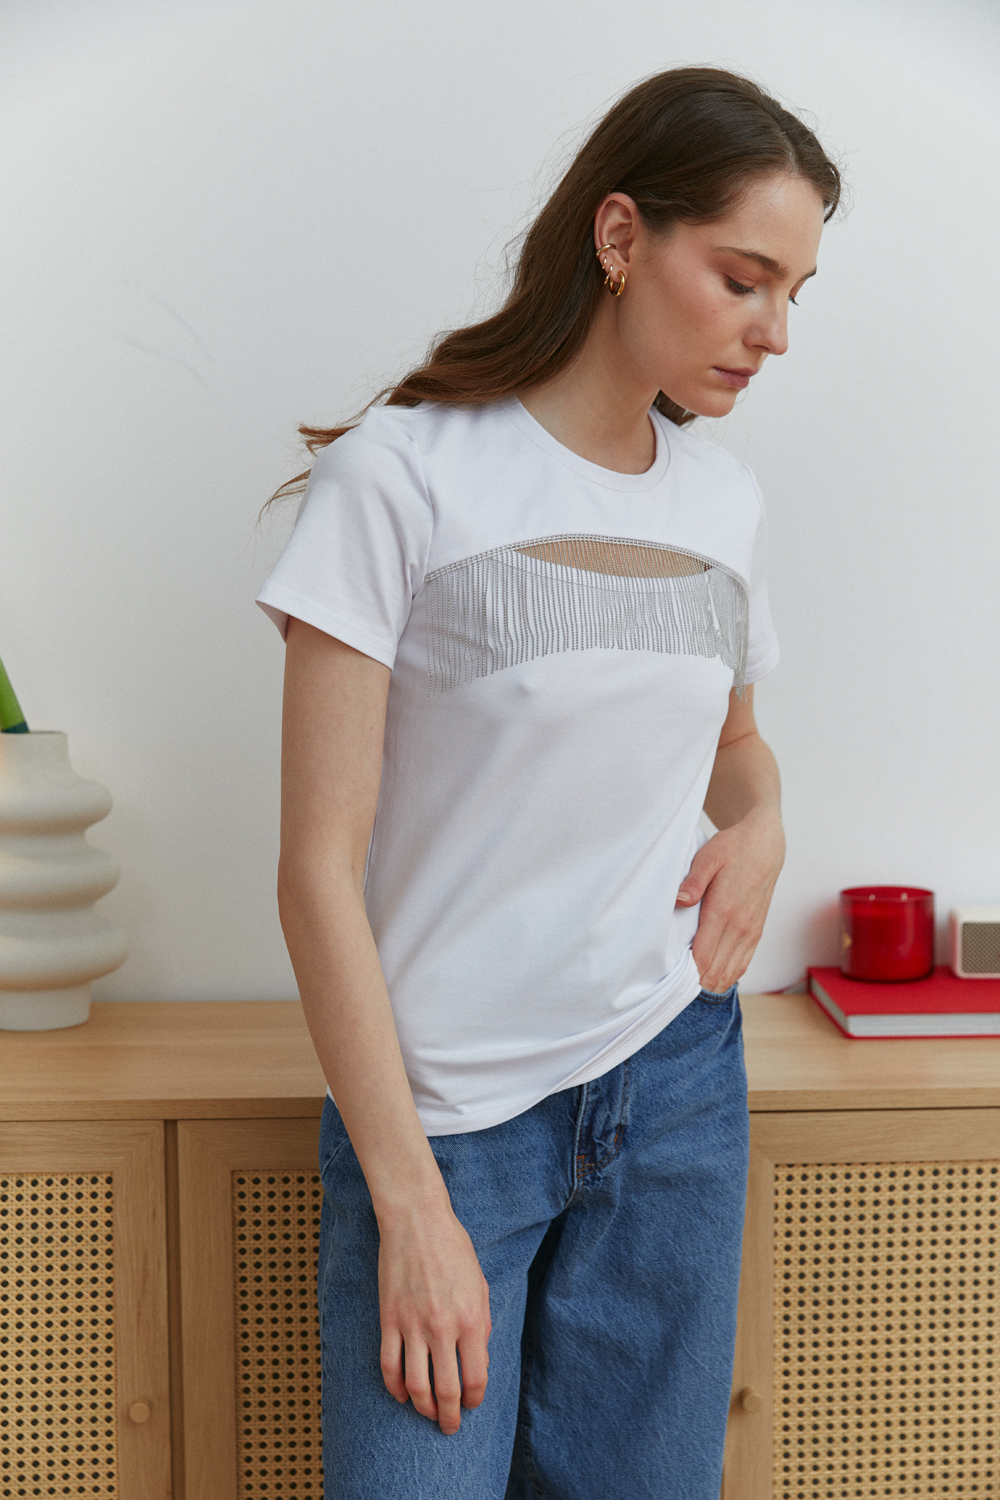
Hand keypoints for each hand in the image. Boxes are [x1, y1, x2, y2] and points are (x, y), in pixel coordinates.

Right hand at [376, 1196, 491, 1434]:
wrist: (417, 1220)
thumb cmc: (453, 1248)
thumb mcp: (480, 1284)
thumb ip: (481, 1324)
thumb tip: (478, 1360)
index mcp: (471, 1319)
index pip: (475, 1378)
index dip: (474, 1399)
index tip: (471, 1405)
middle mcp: (443, 1327)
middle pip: (447, 1390)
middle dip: (449, 1417)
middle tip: (449, 1427)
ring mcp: (412, 1325)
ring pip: (416, 1385)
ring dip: (423, 1408)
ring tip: (427, 1414)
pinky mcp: (388, 1319)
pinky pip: (389, 1365)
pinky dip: (395, 1388)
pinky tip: (402, 1394)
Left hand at [675, 809, 784, 991]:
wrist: (765, 845)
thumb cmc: (733, 848)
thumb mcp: (708, 857)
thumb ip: (692, 882)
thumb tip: (679, 901)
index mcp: (724, 910)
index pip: (704, 957)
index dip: (687, 975)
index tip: (669, 983)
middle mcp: (740, 926)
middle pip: (716, 971)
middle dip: (696, 984)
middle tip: (673, 991)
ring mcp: (751, 931)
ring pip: (731, 972)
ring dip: (712, 983)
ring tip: (690, 989)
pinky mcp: (757, 932)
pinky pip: (743, 963)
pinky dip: (728, 975)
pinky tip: (713, 979)